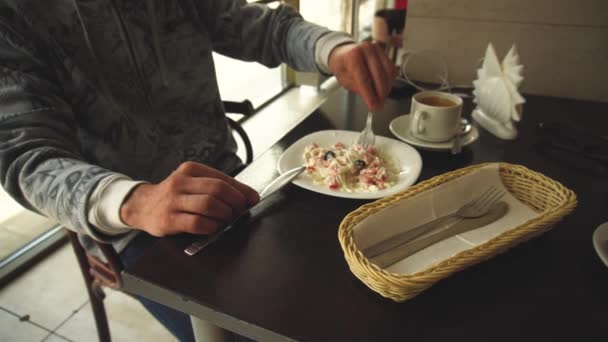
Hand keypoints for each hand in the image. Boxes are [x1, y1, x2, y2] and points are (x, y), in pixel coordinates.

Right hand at [120, 162, 259, 236]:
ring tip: (226, 220)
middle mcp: (181, 182)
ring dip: (224, 215)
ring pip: (209, 204)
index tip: (252, 199)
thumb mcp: (192, 183)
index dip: (242, 191)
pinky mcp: (169, 219)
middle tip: (239, 212)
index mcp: (191, 170)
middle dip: (235, 203)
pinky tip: (212, 228)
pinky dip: (210, 226)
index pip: (223, 178)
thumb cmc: (174, 196)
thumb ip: (216, 187)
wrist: (141, 206)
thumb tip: (248, 197)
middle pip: (218, 190)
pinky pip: (197, 223)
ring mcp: (174, 200)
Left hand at [328, 42, 397, 110]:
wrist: (344, 54)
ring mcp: (377, 49)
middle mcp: (366, 49)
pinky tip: (384, 88)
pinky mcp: (384, 53)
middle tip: (379, 105)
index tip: (373, 106)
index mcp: (353, 55)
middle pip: (379, 75)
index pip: (364, 79)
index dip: (370, 95)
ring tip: (381, 98)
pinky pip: (392, 69)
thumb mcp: (344, 80)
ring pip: (389, 72)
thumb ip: (358, 89)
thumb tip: (372, 99)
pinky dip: (389, 81)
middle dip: (380, 94)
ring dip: (387, 88)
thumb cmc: (343, 66)